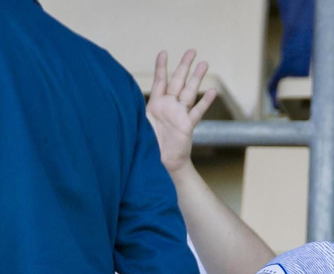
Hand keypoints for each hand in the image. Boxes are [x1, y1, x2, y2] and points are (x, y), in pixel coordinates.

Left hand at [146, 49, 217, 176]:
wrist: (160, 163)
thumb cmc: (147, 145)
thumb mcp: (137, 125)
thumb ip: (135, 112)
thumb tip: (121, 97)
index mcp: (155, 104)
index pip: (160, 80)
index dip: (161, 66)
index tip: (164, 52)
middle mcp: (169, 106)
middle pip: (178, 81)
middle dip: (185, 65)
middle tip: (192, 51)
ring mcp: (180, 114)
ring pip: (190, 91)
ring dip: (197, 77)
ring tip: (205, 64)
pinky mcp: (187, 125)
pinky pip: (197, 111)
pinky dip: (205, 101)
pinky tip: (212, 91)